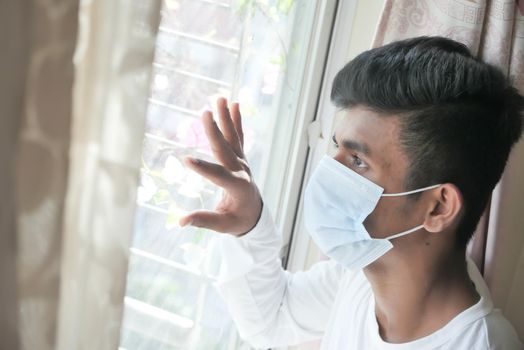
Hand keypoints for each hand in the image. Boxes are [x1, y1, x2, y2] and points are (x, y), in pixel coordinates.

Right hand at [178, 97, 262, 235]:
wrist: (255, 213)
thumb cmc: (237, 220)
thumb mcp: (222, 225)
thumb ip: (203, 220)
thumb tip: (180, 222)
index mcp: (238, 188)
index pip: (218, 176)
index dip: (203, 169)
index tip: (187, 159)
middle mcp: (241, 171)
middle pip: (225, 150)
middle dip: (214, 132)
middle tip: (205, 113)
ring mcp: (242, 162)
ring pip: (233, 137)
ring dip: (226, 118)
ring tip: (220, 99)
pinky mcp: (240, 157)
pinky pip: (238, 136)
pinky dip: (236, 120)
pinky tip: (233, 104)